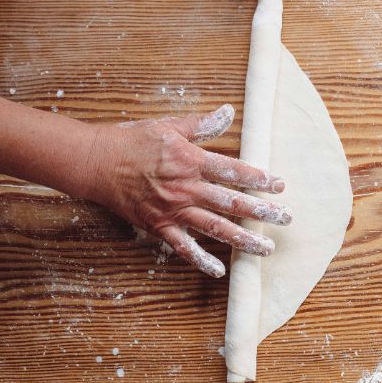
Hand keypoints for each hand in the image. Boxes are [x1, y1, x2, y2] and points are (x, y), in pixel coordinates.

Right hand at [82, 105, 289, 277]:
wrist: (95, 162)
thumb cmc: (132, 141)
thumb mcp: (169, 126)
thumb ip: (201, 124)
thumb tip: (228, 112)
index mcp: (191, 160)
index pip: (234, 171)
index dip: (259, 179)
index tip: (280, 186)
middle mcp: (186, 187)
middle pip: (231, 202)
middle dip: (262, 211)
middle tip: (286, 218)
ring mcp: (173, 209)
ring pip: (215, 227)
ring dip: (242, 239)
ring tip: (265, 248)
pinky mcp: (158, 225)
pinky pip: (183, 247)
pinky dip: (201, 260)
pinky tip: (219, 270)